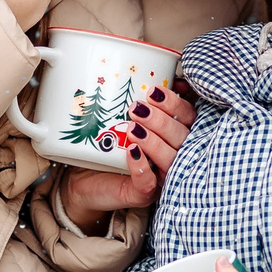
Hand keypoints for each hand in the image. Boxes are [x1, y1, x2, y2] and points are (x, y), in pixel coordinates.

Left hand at [58, 85, 195, 228]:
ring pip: (171, 161)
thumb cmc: (108, 146)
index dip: (176, 103)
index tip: (154, 90)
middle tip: (138, 108)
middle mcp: (175, 157)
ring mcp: (162, 178)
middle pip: (183, 138)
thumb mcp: (123, 117)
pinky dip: (142, 167)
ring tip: (133, 128)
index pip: (188, 118)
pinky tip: (132, 152)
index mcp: (175, 135)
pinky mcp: (143, 195)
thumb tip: (152, 77)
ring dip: (154, 142)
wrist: (83, 178)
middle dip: (162, 121)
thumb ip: (140, 100)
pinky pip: (149, 184)